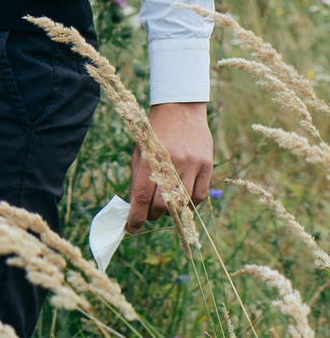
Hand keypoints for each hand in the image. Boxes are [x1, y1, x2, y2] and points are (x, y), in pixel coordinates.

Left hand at [129, 102, 213, 230]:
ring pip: (182, 202)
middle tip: (149, 216)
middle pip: (162, 204)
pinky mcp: (207, 165)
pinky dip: (189, 203)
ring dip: (172, 211)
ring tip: (165, 207)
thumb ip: (138, 177)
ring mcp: (192, 164)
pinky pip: (199, 196)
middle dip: (153, 216)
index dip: (136, 216)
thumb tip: (136, 207)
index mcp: (149, 158)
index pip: (140, 196)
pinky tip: (182, 199)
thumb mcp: (139, 151)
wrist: (180, 109)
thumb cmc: (153, 132)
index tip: (131, 228)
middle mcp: (171, 162)